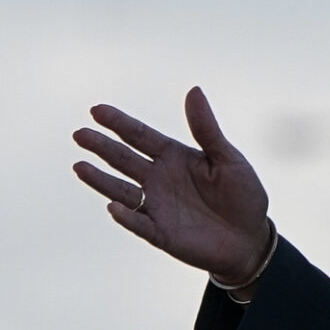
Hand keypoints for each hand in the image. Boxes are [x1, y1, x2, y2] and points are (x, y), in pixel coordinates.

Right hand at [72, 88, 273, 282]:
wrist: (250, 239)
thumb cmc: (242, 195)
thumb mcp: (228, 158)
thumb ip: (206, 129)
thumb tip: (194, 90)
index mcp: (173, 157)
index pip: (140, 136)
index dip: (119, 123)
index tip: (96, 110)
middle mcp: (159, 179)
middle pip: (124, 159)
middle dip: (102, 146)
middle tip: (80, 134)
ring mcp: (157, 206)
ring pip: (122, 191)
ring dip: (101, 180)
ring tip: (79, 166)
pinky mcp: (161, 233)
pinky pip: (139, 224)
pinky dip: (126, 217)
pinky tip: (112, 207)